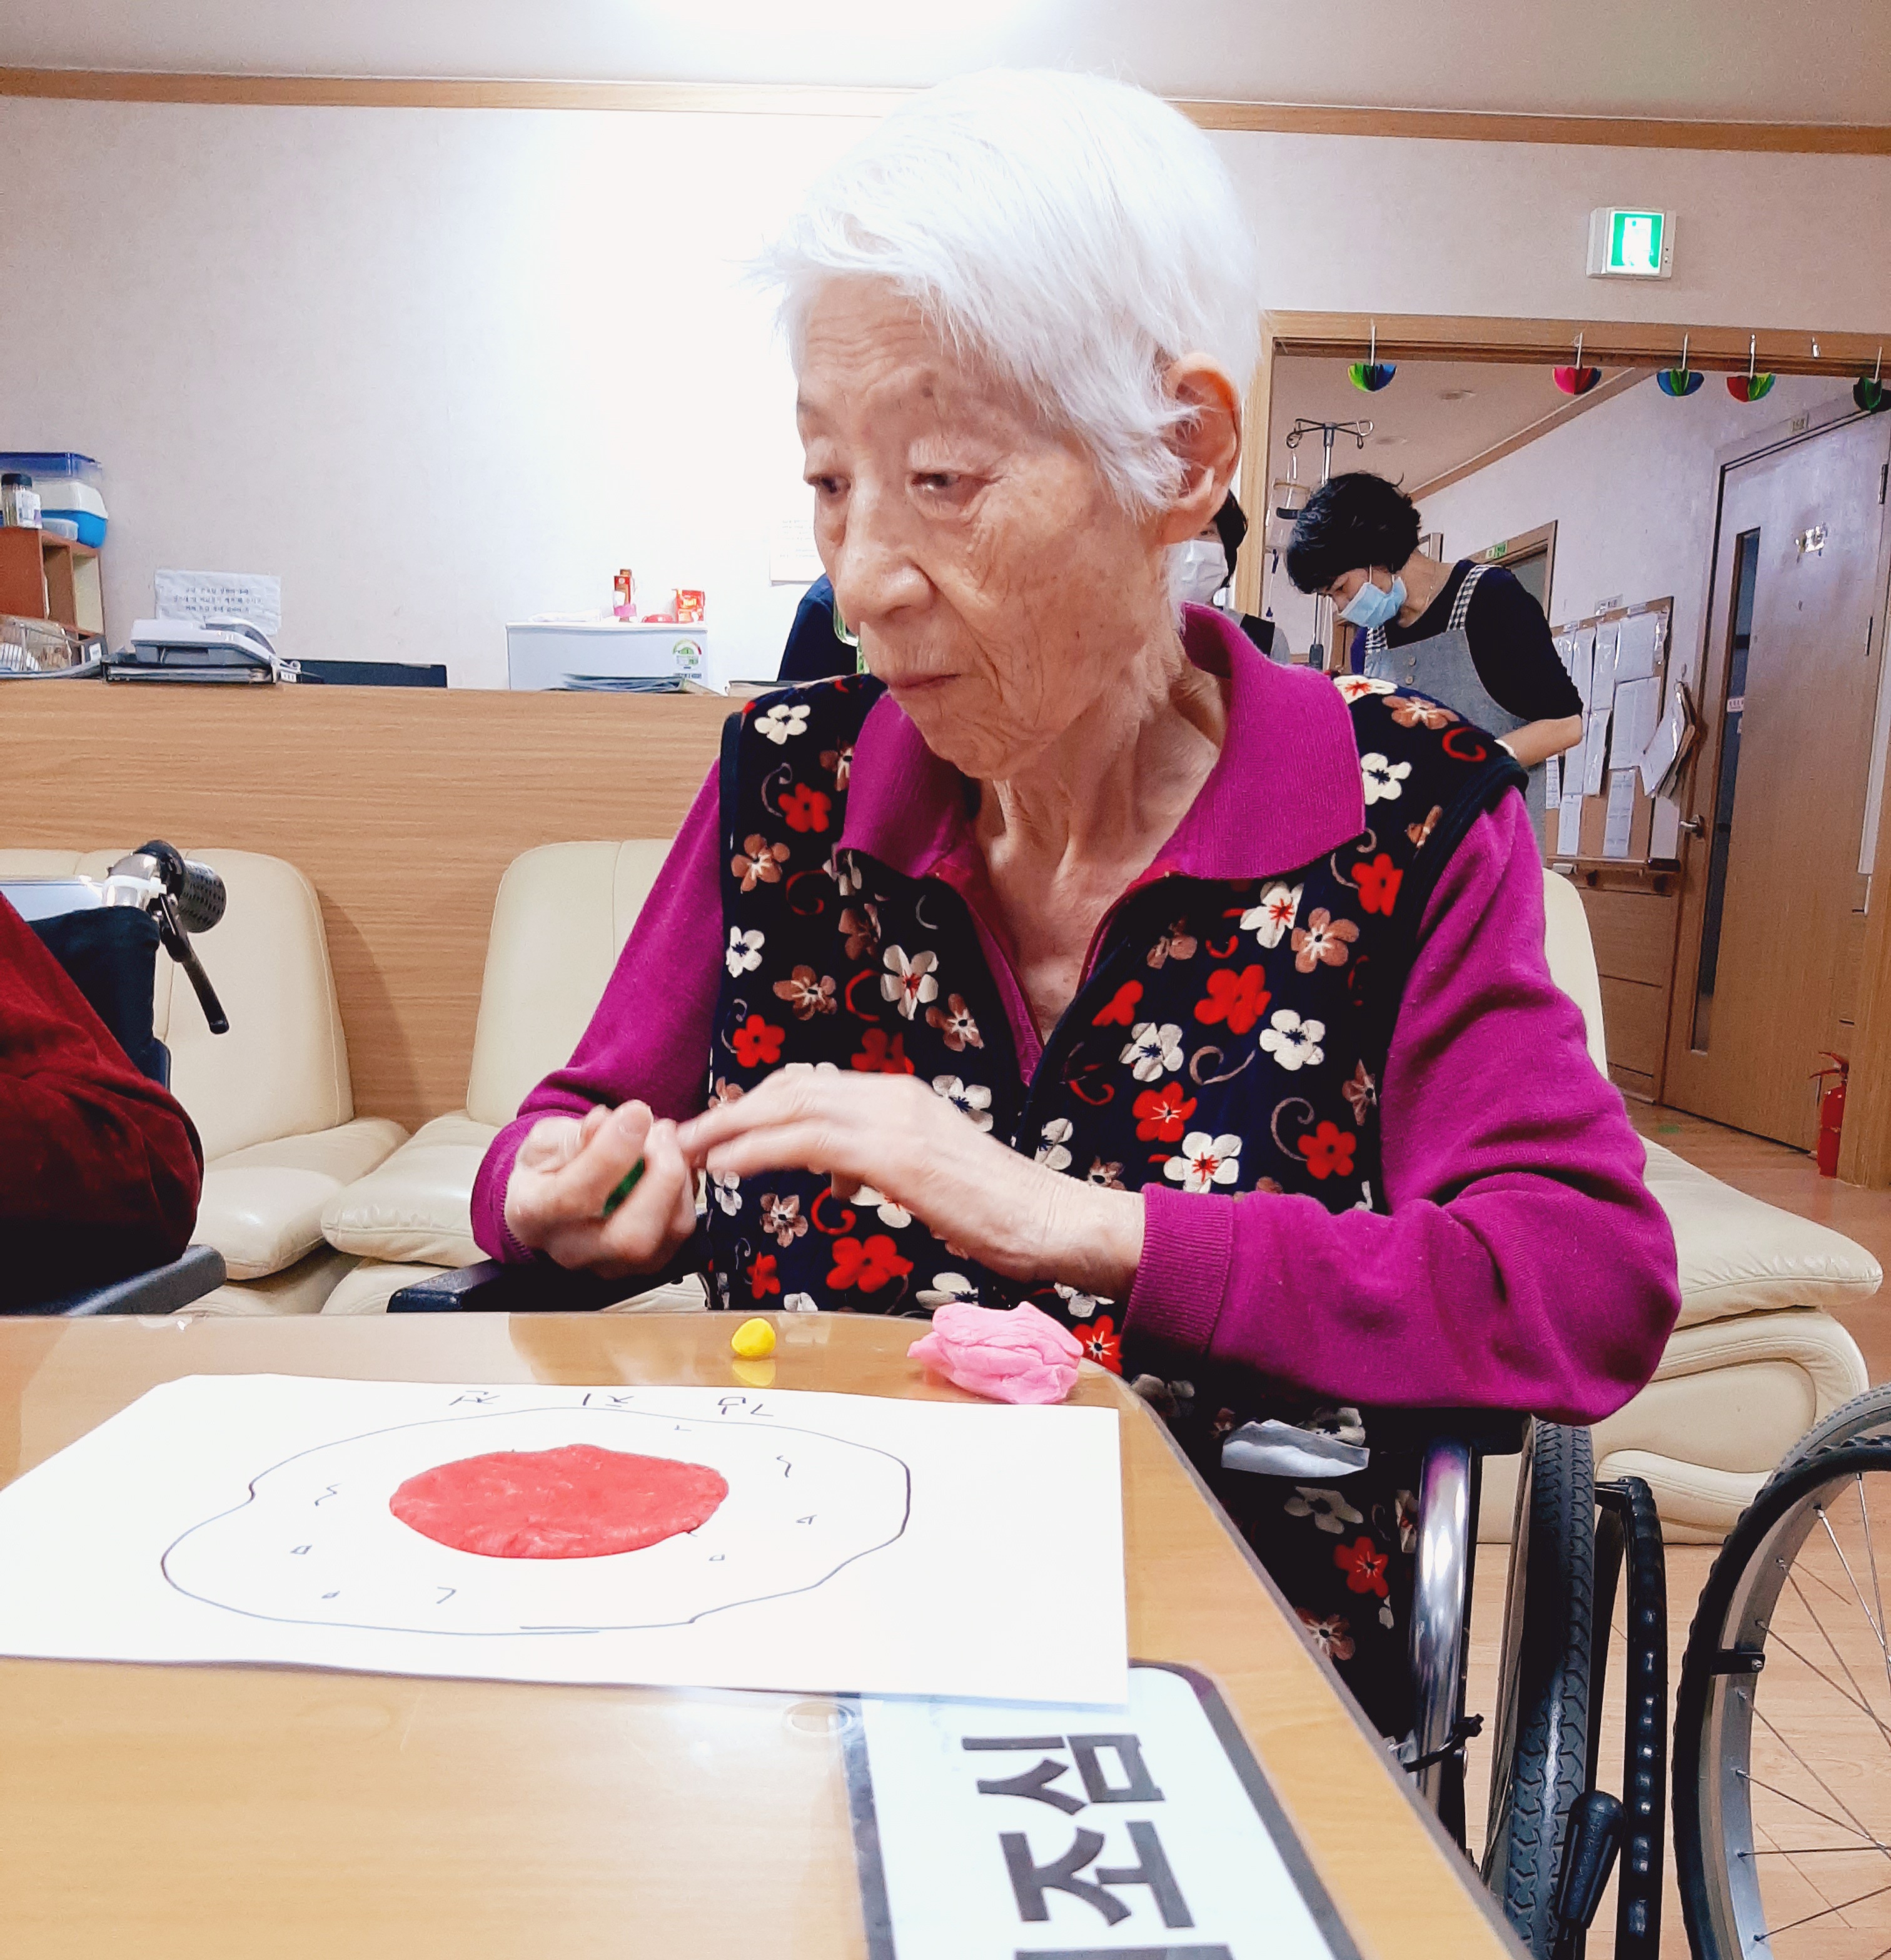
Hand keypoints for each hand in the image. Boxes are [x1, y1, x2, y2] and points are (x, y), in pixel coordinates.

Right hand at [503, 1101, 696, 1278]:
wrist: (551, 1196)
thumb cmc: (547, 1168)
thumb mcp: (546, 1140)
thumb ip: (573, 1134)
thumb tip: (603, 1121)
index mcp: (534, 1216)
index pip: (574, 1198)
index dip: (612, 1153)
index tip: (636, 1113)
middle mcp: (573, 1252)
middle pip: (630, 1237)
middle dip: (661, 1176)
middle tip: (662, 1130)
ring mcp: (614, 1265)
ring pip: (668, 1233)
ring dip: (680, 1176)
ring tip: (665, 1138)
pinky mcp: (648, 1264)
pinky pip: (682, 1228)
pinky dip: (688, 1188)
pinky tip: (671, 1160)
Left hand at [676, 1069, 1142, 1297]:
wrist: (1049, 1220)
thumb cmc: (995, 1211)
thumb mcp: (923, 1179)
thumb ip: (874, 1166)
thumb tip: (834, 1174)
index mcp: (898, 1098)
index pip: (811, 1087)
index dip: (757, 1105)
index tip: (719, 1128)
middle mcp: (892, 1096)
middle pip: (792, 1087)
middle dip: (733, 1109)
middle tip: (687, 1134)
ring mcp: (895, 1120)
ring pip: (793, 1105)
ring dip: (734, 1125)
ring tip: (692, 1148)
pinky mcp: (897, 1153)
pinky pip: (810, 1141)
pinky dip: (760, 1149)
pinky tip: (729, 1167)